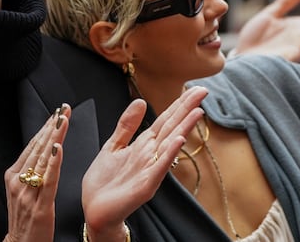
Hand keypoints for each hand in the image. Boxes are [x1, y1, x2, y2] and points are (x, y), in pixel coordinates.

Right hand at [3, 104, 70, 241]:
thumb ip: (29, 173)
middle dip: (51, 126)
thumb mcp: (22, 192)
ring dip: (54, 138)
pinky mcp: (39, 206)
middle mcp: (17, 181)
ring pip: (43, 160)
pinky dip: (54, 163)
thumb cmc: (25, 220)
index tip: (56, 112)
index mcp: (13, 176)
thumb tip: (44, 152)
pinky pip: (48, 180)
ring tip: (63, 121)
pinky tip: (58, 149)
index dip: (44, 127)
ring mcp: (27, 193)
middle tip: (63, 109)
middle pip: (37, 148)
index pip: (32, 146)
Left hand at [82, 87, 207, 240]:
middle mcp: (151, 155)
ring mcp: (150, 169)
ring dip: (183, 128)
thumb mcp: (113, 146)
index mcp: (143, 145)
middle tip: (203, 91)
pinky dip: (169, 154)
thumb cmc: (105, 181)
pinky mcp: (145, 185)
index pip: (164, 120)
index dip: (178, 104)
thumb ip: (127, 125)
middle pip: (171, 127)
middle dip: (186, 109)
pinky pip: (159, 167)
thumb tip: (140, 101)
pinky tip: (178, 140)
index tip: (193, 89)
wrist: (95, 210)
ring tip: (197, 111)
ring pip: (169, 145)